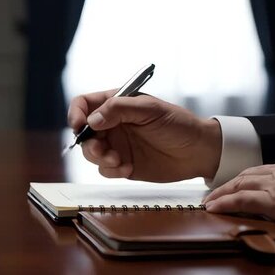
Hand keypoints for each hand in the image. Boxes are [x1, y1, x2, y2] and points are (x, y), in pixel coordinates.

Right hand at [67, 89, 221, 181]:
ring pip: (91, 153)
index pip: (84, 104)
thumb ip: (119, 109)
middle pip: (83, 132)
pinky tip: (128, 168)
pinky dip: (111, 170)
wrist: (199, 152)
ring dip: (99, 158)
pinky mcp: (122, 164)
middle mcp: (112, 124)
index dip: (76, 114)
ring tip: (118, 161)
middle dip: (88, 143)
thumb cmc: (178, 124)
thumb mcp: (150, 110)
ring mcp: (116, 145)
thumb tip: (92, 119)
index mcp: (116, 104)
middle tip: (101, 150)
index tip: (78, 126)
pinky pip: (104, 170)